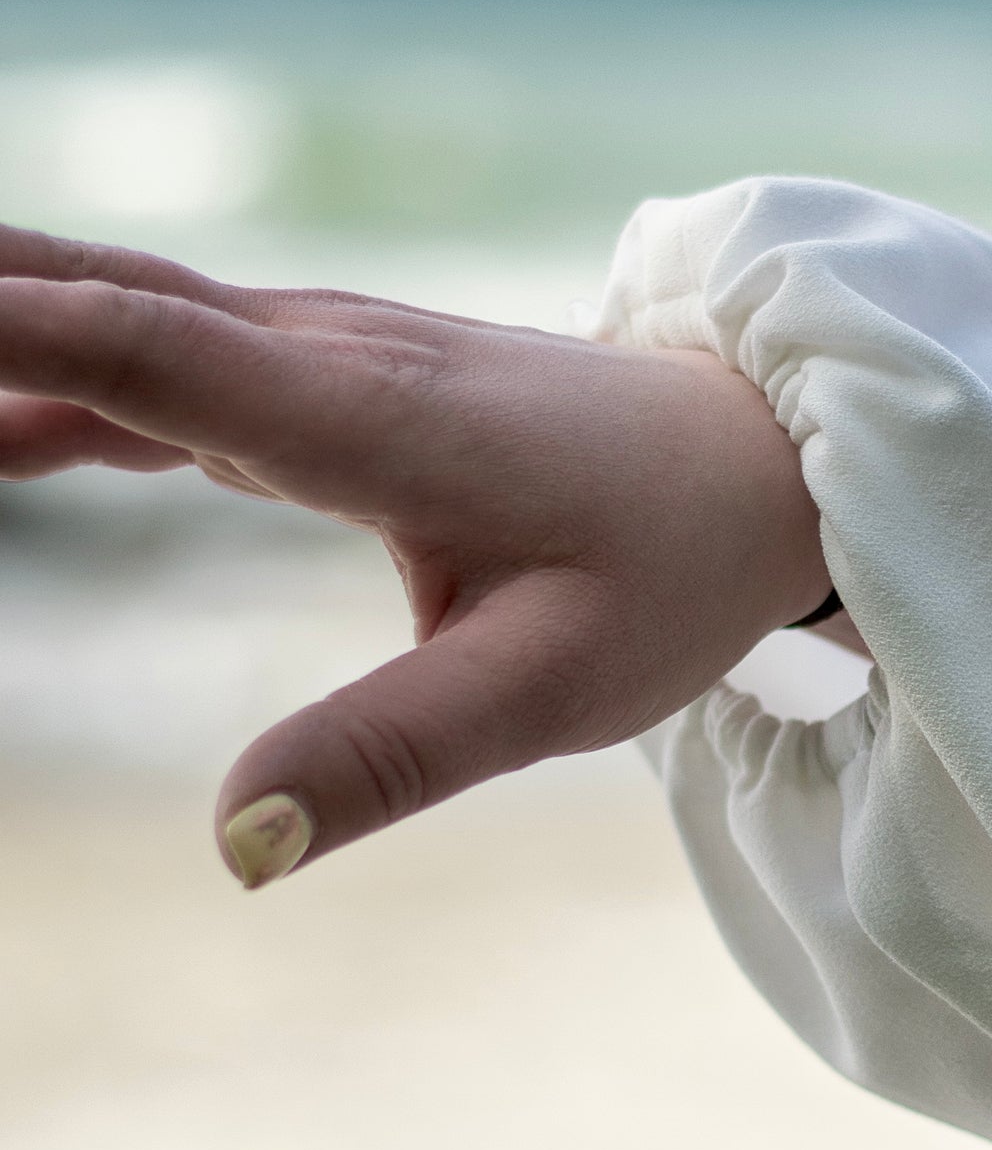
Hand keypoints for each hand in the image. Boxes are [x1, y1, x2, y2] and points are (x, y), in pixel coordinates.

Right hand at [0, 228, 829, 882]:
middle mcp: (325, 353)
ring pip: (110, 310)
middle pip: (89, 297)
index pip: (141, 346)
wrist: (762, 468)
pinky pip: (153, 350)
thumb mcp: (555, 692)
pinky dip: (48, 364)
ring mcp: (321, 351)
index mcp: (369, 417)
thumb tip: (229, 852)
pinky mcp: (322, 378)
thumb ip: (392, 759)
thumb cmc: (669, 571)